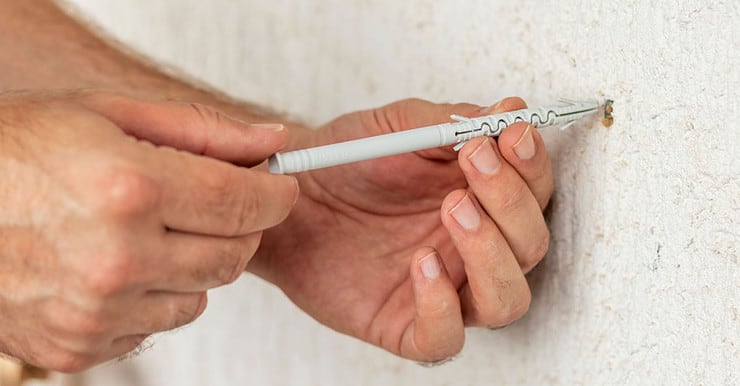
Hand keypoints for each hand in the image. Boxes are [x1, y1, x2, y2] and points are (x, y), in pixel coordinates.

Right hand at [0, 91, 297, 370]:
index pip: (243, 203)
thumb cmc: (15, 150)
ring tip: (154, 231)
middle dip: (241, 227)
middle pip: (232, 257)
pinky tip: (119, 264)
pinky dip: (153, 297)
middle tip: (221, 202)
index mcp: (127, 189)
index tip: (278, 185)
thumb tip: (272, 140)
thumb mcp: (108, 113)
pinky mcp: (76, 348)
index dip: (274, 193)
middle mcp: (114, 259)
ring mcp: (94, 312)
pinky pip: (153, 327)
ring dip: (196, 265)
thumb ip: (203, 130)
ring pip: (200, 298)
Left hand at [251, 97, 551, 361]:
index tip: (510, 133)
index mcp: (480, 198)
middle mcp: (473, 247)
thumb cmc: (345, 162)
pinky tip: (420, 263)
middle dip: (511, 201)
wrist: (290, 198)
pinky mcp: (407, 325)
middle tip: (474, 161)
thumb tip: (512, 109)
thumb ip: (449, 123)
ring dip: (492, 253)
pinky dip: (443, 307)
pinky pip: (446, 338)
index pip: (534, 191)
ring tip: (454, 208)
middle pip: (530, 244)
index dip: (531, 165)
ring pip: (508, 299)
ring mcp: (445, 289)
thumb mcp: (395, 128)